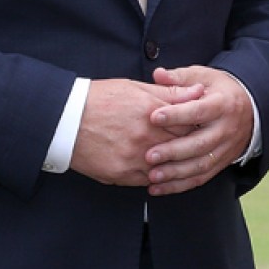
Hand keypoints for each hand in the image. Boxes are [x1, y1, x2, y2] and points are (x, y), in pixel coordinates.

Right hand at [69, 77, 204, 185]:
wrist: (65, 119)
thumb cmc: (100, 99)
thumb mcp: (137, 88)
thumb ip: (171, 92)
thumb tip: (199, 91)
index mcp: (152, 112)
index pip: (189, 123)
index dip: (198, 124)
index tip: (203, 124)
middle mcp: (145, 137)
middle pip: (181, 146)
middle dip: (190, 145)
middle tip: (197, 143)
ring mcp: (133, 158)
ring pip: (167, 167)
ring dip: (174, 164)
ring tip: (179, 158)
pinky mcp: (120, 174)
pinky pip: (148, 180)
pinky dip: (156, 175)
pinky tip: (159, 169)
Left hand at [142, 65, 254, 194]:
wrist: (251, 109)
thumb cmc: (219, 90)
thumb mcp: (204, 77)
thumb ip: (180, 78)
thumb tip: (158, 74)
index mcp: (222, 104)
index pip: (199, 111)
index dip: (177, 114)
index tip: (154, 117)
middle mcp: (225, 129)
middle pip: (201, 143)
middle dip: (174, 151)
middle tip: (149, 155)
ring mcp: (225, 149)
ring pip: (201, 165)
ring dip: (176, 173)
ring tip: (152, 176)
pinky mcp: (221, 163)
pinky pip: (201, 178)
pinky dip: (179, 185)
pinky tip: (158, 189)